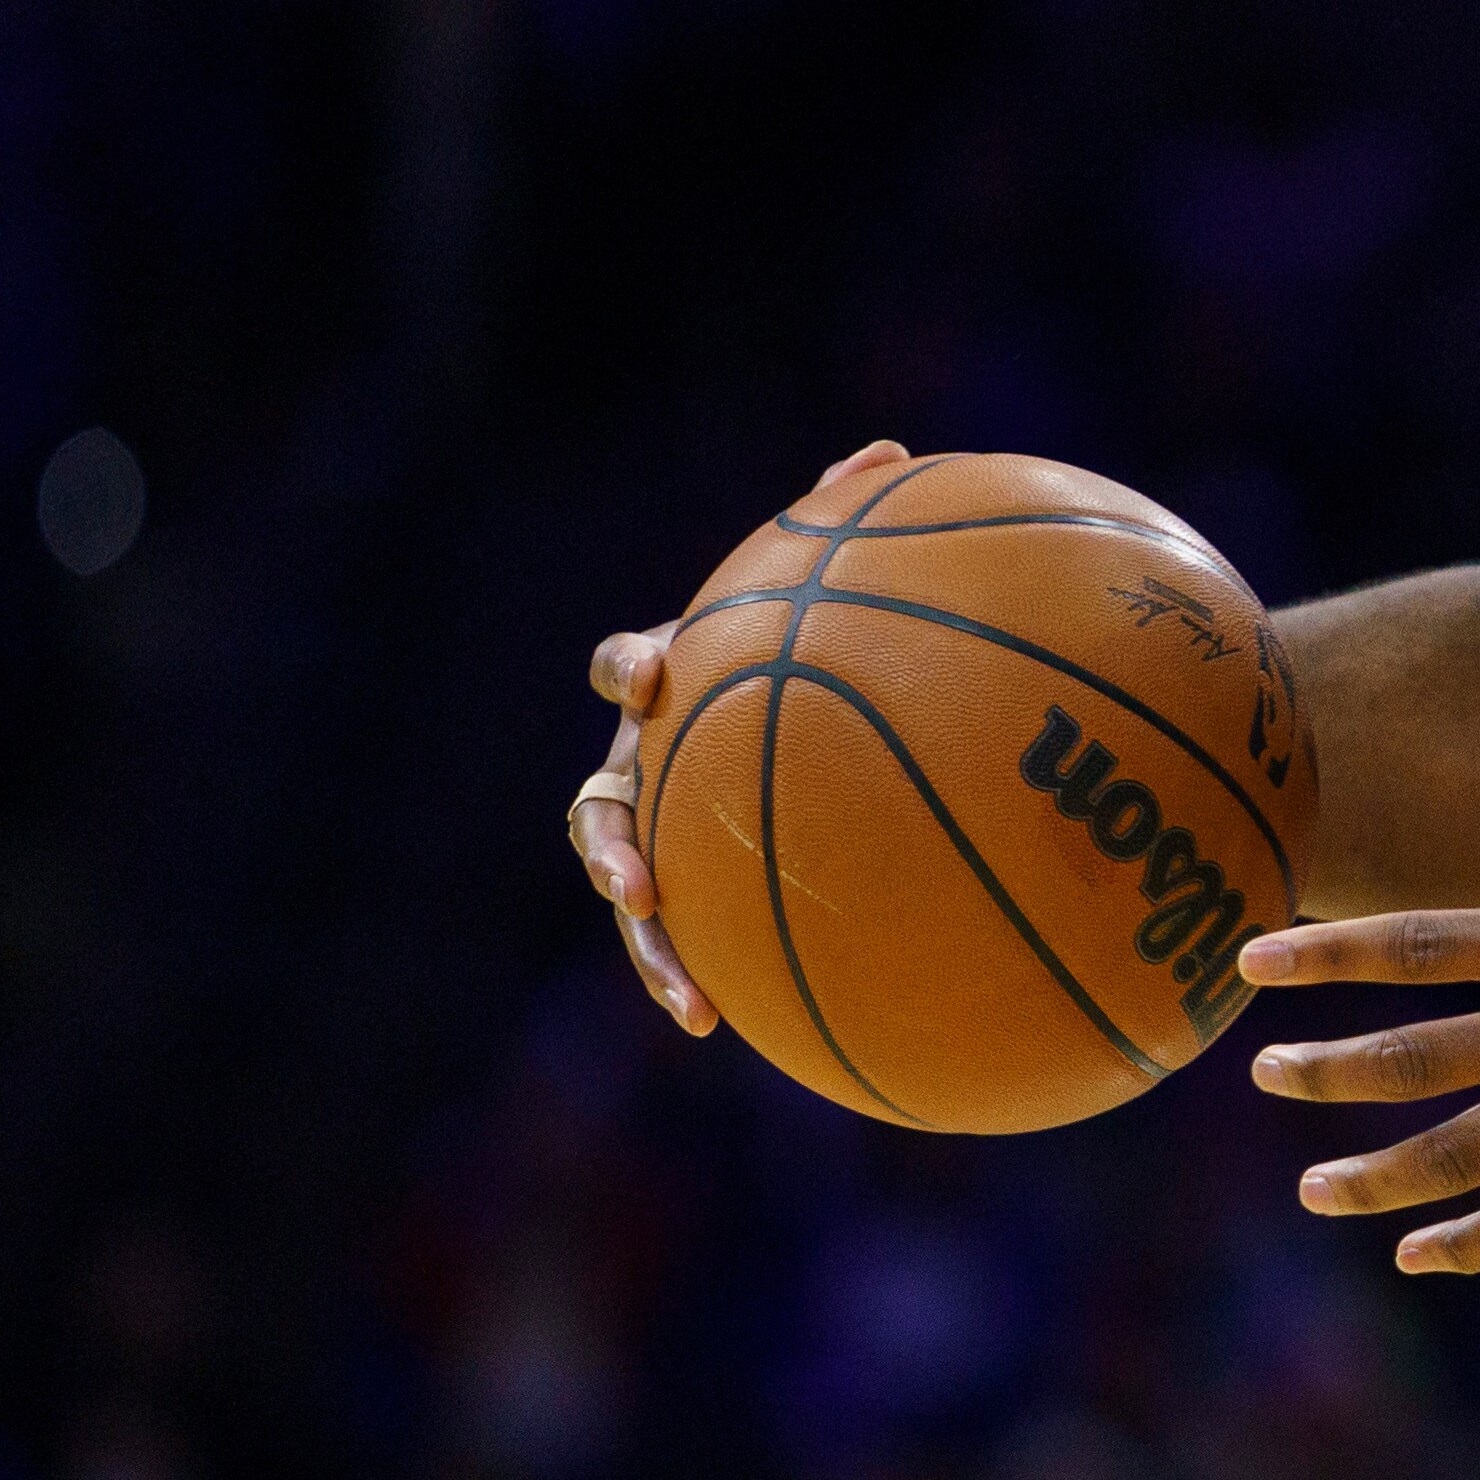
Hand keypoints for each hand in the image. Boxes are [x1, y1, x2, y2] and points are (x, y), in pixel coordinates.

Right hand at [569, 439, 911, 1036]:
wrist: (794, 726)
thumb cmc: (801, 646)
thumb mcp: (814, 593)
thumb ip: (838, 525)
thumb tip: (884, 448)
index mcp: (667, 687)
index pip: (624, 666)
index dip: (630, 666)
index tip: (653, 672)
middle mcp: (640, 763)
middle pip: (595, 808)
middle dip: (606, 845)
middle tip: (632, 878)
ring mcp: (655, 834)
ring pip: (628, 897)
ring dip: (649, 947)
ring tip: (685, 992)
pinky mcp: (692, 892)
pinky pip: (697, 941)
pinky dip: (703, 979)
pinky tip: (736, 1030)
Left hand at [1241, 693, 1479, 1272]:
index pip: (1424, 942)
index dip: (1331, 952)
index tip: (1254, 961)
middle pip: (1421, 1056)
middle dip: (1330, 1071)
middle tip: (1264, 1073)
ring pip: (1464, 1157)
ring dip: (1376, 1180)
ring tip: (1311, 1190)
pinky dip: (1472, 1245)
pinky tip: (1417, 1254)